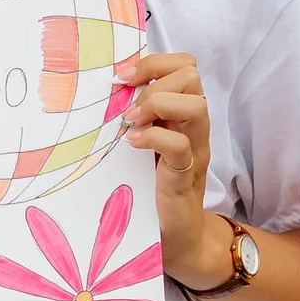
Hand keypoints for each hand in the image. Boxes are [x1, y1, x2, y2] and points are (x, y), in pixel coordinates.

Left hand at [122, 51, 228, 288]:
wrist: (176, 237)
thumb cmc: (152, 187)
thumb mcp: (142, 143)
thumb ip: (134, 117)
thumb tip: (102, 92)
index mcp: (181, 113)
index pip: (184, 64)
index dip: (154, 62)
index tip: (122, 79)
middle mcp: (194, 126)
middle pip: (192, 75)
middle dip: (154, 83)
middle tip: (128, 109)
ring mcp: (195, 149)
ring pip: (197, 105)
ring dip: (157, 106)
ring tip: (132, 124)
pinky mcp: (186, 176)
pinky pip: (181, 145)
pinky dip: (154, 138)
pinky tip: (132, 145)